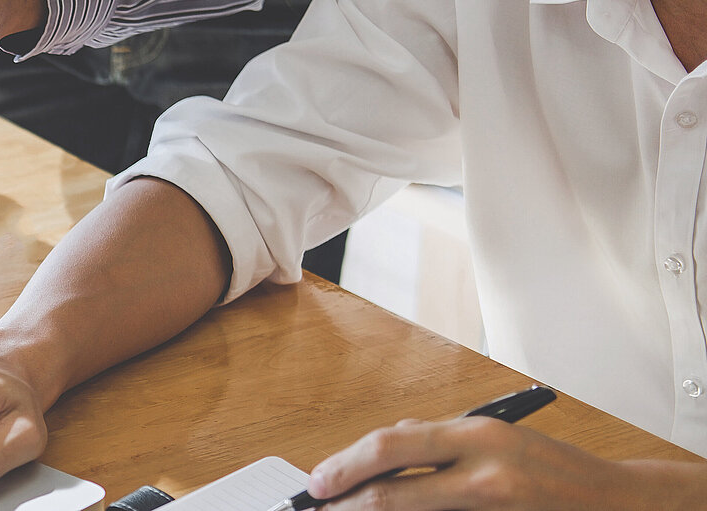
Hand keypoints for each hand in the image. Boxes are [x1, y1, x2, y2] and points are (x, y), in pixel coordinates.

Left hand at [308, 417, 660, 509]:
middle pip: (391, 492)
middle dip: (346, 505)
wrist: (619, 505)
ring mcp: (494, 509)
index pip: (391, 446)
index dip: (345, 465)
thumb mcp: (497, 437)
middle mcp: (484, 472)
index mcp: (477, 435)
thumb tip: (388, 442)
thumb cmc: (555, 469)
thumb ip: (441, 439)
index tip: (318, 481)